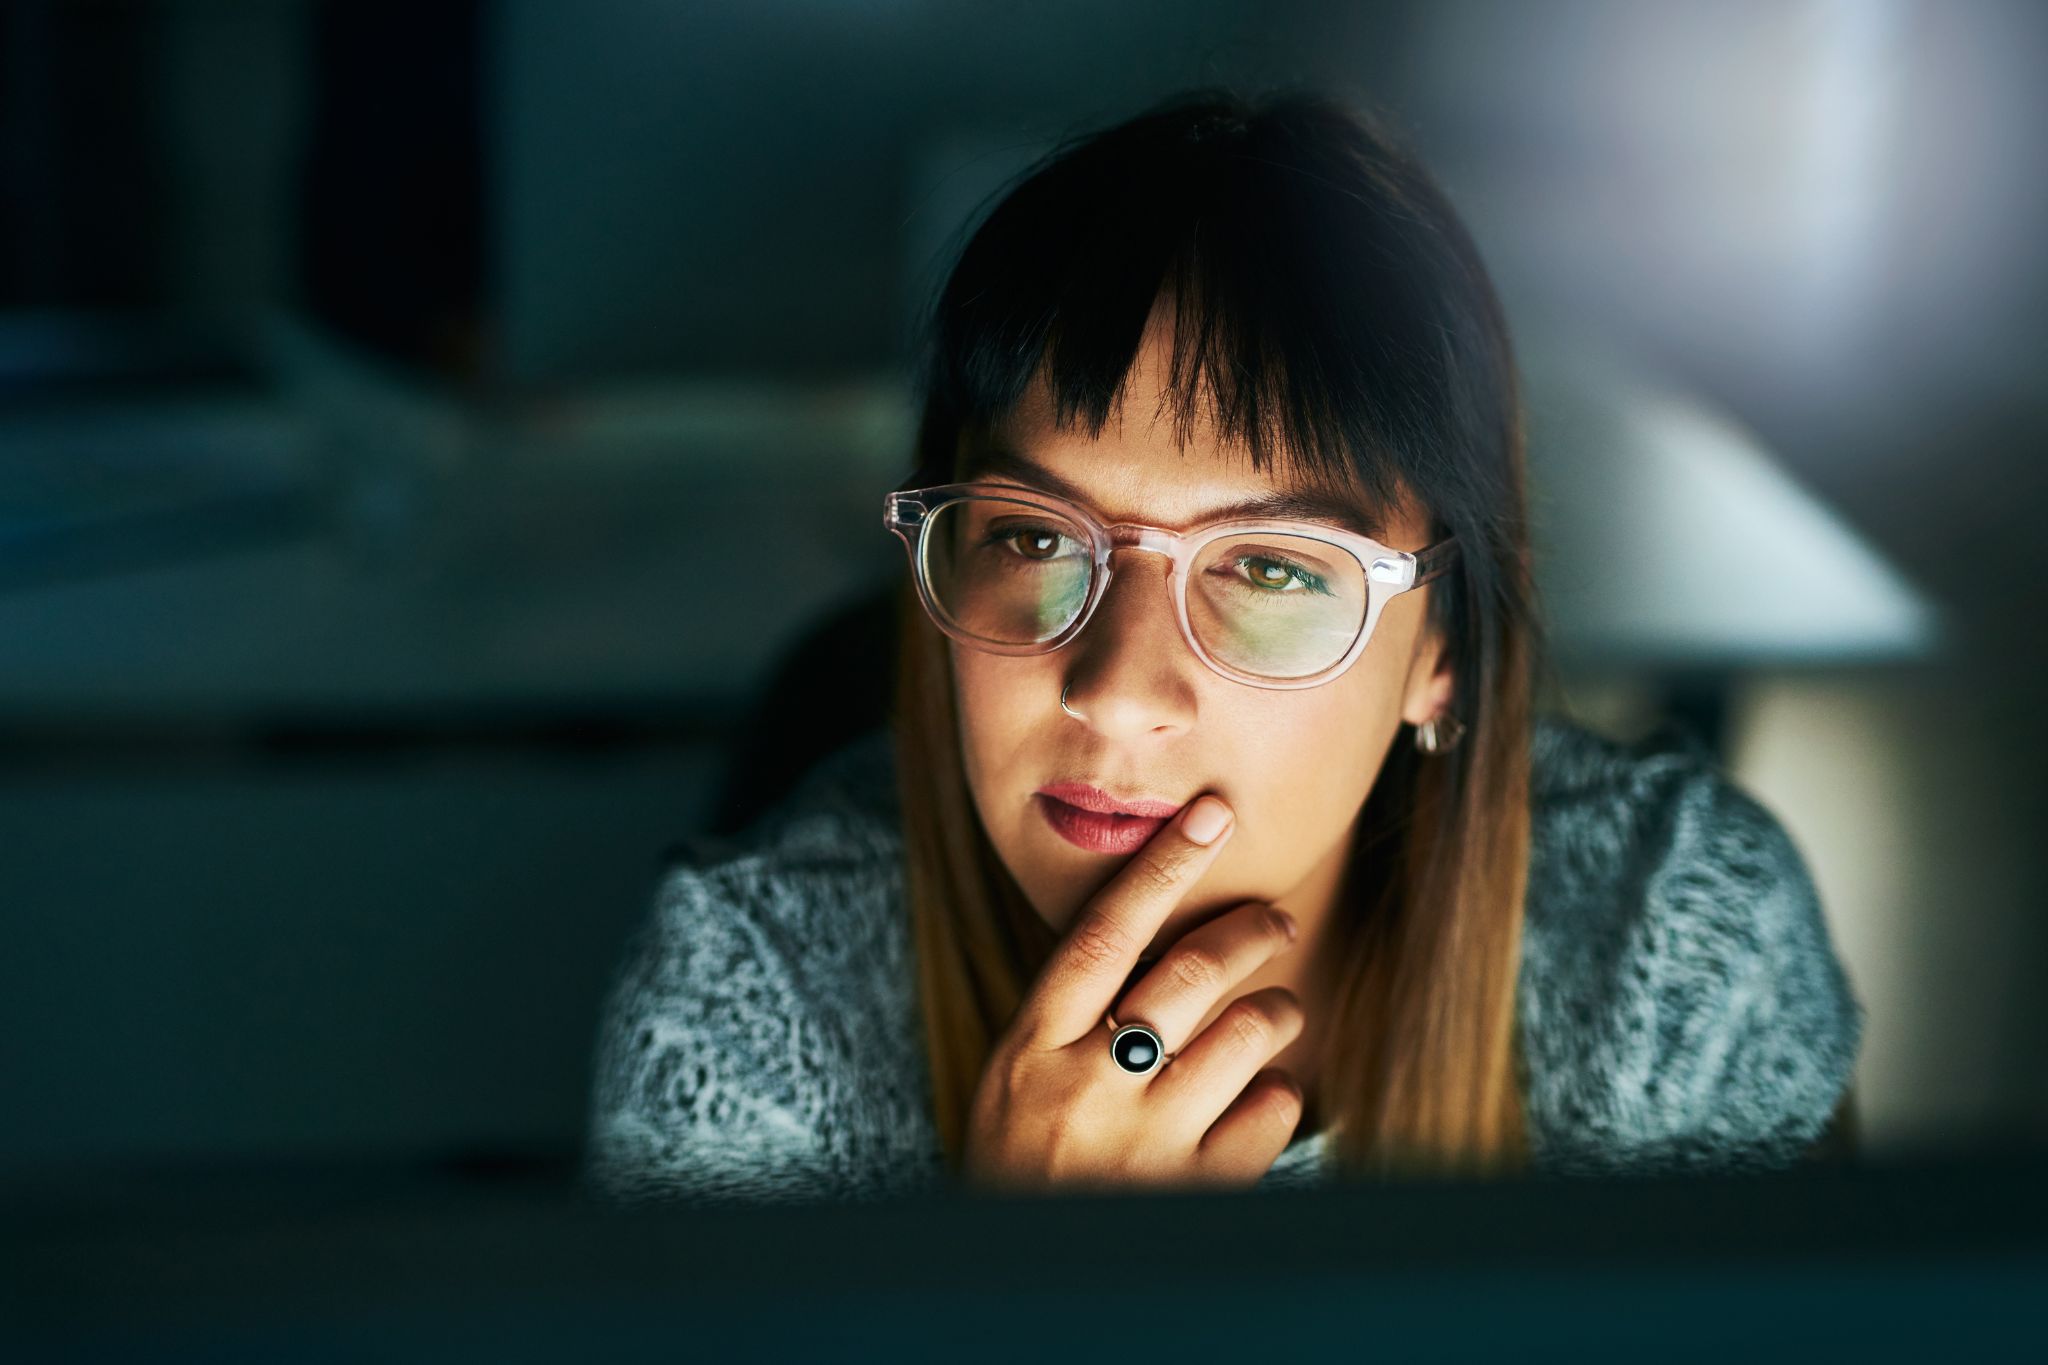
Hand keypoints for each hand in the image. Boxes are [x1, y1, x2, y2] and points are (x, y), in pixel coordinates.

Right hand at [962, 795, 1305, 1192]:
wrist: (1022, 1285)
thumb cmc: (1021, 1170)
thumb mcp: (1015, 1086)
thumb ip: (1068, 1020)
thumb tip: (1148, 934)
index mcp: (1031, 1049)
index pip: (1103, 932)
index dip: (1162, 866)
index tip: (1211, 815)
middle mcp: (1086, 1088)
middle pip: (1189, 972)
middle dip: (1249, 931)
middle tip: (1274, 922)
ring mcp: (1145, 1144)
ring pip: (1247, 1034)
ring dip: (1277, 1012)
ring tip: (1278, 1014)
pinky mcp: (1198, 1193)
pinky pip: (1273, 1110)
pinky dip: (1279, 1094)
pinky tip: (1260, 1098)